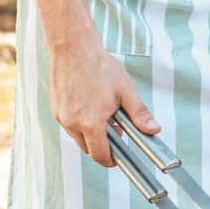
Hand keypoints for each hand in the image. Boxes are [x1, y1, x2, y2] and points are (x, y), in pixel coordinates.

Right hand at [48, 43, 158, 165]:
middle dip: (102, 146)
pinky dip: (81, 123)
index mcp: (91, 123)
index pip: (100, 155)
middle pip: (87, 149)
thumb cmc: (100, 67)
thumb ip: (140, 114)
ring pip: (77, 137)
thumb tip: (154, 130)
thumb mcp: (126, 91)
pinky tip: (91, 107)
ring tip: (105, 115)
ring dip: (91, 134)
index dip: (111, 160)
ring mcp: (61, 116)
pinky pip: (69, 125)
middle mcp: (72, 123)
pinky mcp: (55, 108)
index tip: (118, 158)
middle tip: (116, 130)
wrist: (73, 48)